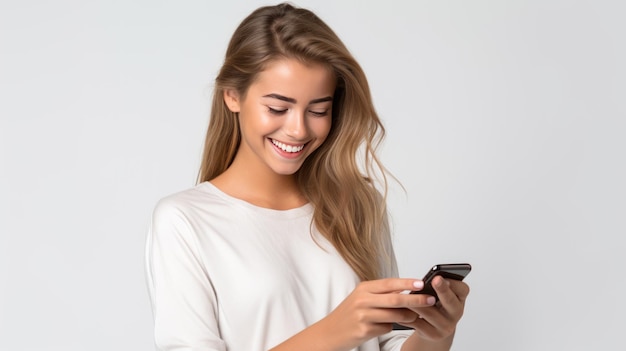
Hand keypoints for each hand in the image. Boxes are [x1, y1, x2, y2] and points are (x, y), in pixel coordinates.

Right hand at [319, 278, 436, 350]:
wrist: (329, 332)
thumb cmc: (348, 314)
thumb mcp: (361, 298)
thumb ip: (381, 294)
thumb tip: (405, 291)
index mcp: (363, 289)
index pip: (389, 283)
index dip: (407, 283)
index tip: (422, 283)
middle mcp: (362, 300)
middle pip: (395, 299)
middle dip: (416, 300)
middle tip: (430, 300)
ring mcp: (363, 316)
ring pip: (394, 315)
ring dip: (408, 317)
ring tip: (415, 316)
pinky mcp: (364, 330)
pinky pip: (386, 328)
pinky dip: (390, 327)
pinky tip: (385, 326)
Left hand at [401, 276, 469, 342]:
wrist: (435, 328)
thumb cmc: (437, 305)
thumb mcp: (441, 295)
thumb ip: (436, 286)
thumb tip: (422, 281)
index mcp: (459, 299)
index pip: (462, 289)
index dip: (453, 283)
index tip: (443, 276)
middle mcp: (456, 313)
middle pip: (449, 301)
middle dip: (442, 290)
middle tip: (434, 279)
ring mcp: (446, 325)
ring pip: (429, 311)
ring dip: (416, 302)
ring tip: (405, 293)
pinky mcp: (433, 334)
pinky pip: (417, 323)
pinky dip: (406, 315)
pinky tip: (398, 309)